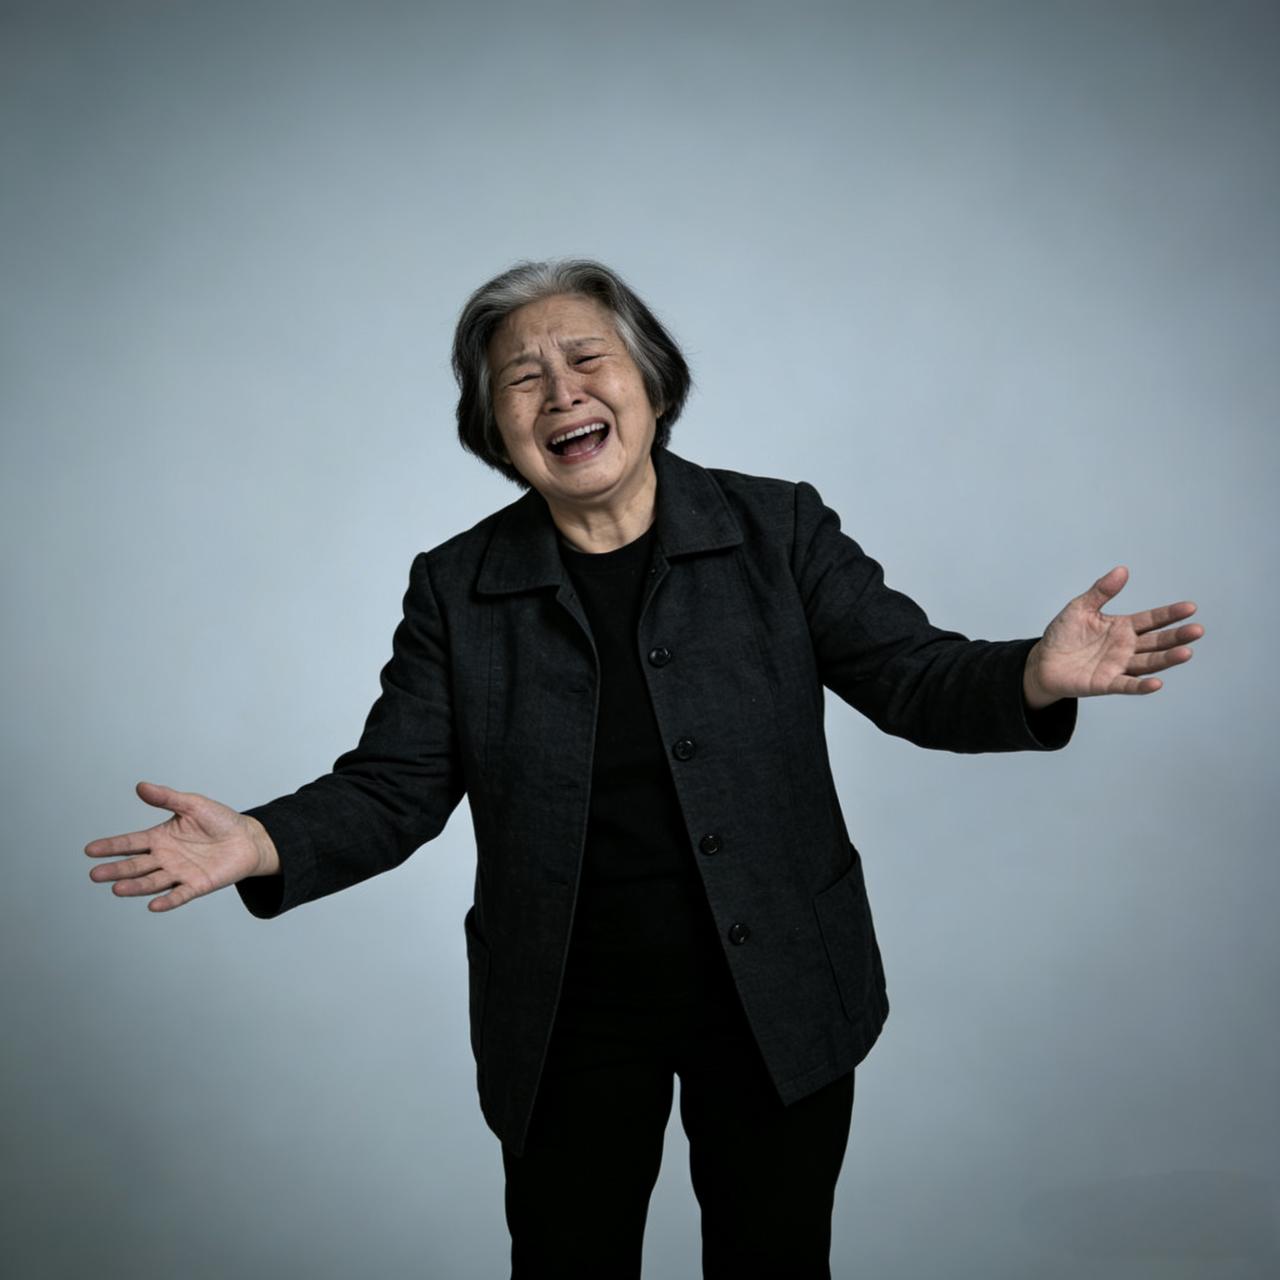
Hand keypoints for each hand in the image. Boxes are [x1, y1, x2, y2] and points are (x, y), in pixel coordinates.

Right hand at [86, 781, 279, 912]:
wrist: (248, 838)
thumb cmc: (219, 820)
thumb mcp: (192, 804)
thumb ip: (167, 798)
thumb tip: (141, 786)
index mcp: (160, 838)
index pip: (130, 843)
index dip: (111, 846)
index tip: (90, 850)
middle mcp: (165, 858)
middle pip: (135, 866)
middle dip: (115, 870)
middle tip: (95, 874)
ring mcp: (179, 873)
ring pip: (152, 882)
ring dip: (135, 887)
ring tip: (117, 888)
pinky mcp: (197, 885)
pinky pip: (180, 894)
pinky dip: (167, 901)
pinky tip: (154, 905)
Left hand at [1023, 566, 1202, 708]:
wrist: (1043, 662)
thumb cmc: (1063, 635)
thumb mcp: (1080, 608)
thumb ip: (1101, 591)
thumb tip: (1122, 570)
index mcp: (1122, 627)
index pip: (1151, 619)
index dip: (1170, 614)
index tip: (1190, 608)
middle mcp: (1126, 647)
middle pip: (1157, 642)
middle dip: (1177, 636)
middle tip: (1197, 630)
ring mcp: (1118, 666)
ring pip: (1148, 663)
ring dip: (1167, 659)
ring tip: (1186, 652)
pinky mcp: (1106, 683)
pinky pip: (1127, 685)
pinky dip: (1141, 686)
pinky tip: (1157, 683)